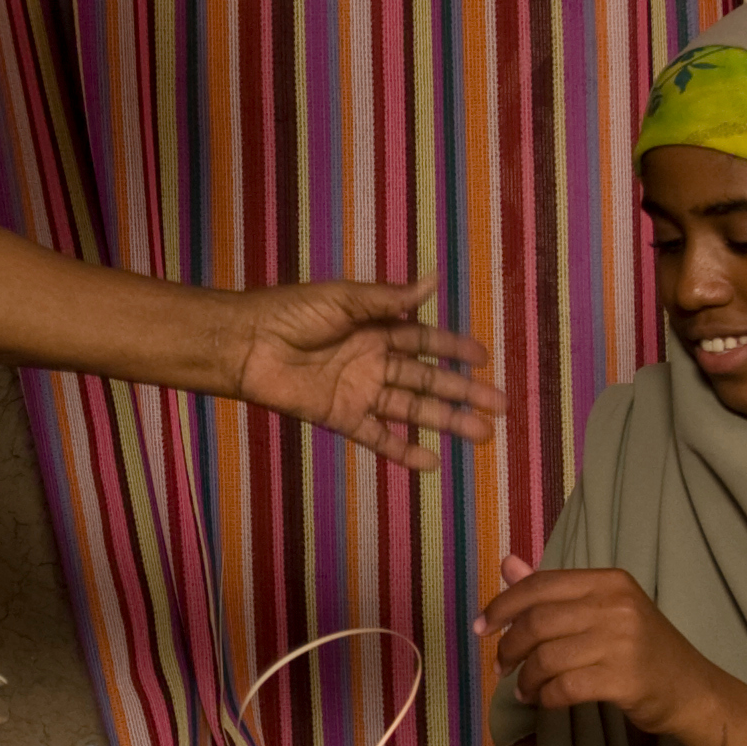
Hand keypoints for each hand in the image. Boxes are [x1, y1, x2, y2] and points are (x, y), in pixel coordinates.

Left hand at [227, 276, 504, 470]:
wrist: (247, 344)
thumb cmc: (291, 312)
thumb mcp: (344, 299)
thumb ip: (388, 300)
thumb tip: (432, 281)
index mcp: (377, 328)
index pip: (426, 341)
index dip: (455, 349)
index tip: (484, 360)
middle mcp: (375, 362)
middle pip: (428, 380)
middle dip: (464, 393)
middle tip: (499, 407)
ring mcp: (361, 392)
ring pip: (413, 411)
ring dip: (447, 423)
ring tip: (482, 436)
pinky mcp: (342, 417)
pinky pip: (379, 438)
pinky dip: (404, 451)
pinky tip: (432, 463)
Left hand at [477, 555, 729, 743]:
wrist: (691, 690)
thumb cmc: (642, 648)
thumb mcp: (602, 609)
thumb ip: (553, 590)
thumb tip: (507, 564)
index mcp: (608, 581)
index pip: (540, 585)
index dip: (503, 605)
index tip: (482, 628)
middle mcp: (615, 605)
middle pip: (538, 622)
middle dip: (510, 647)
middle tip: (501, 666)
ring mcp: (622, 642)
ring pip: (547, 657)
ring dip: (526, 679)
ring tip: (524, 690)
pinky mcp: (624, 680)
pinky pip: (565, 687)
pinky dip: (546, 697)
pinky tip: (544, 701)